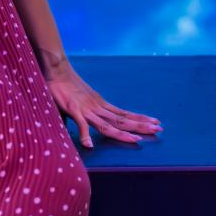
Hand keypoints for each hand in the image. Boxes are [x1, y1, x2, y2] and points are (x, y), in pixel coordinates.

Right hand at [42, 60, 162, 147]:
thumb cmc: (66, 87)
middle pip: (122, 120)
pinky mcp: (73, 108)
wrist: (56, 69)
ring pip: (108, 124)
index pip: (124, 114)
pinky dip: (85, 134)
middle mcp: (97, 107)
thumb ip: (83, 117)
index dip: (140, 119)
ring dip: (123, 132)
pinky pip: (80, 124)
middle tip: (159, 130)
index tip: (155, 123)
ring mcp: (86, 109)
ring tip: (139, 139)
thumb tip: (85, 129)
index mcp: (100, 105)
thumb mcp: (80, 102)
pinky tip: (90, 145)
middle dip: (140, 125)